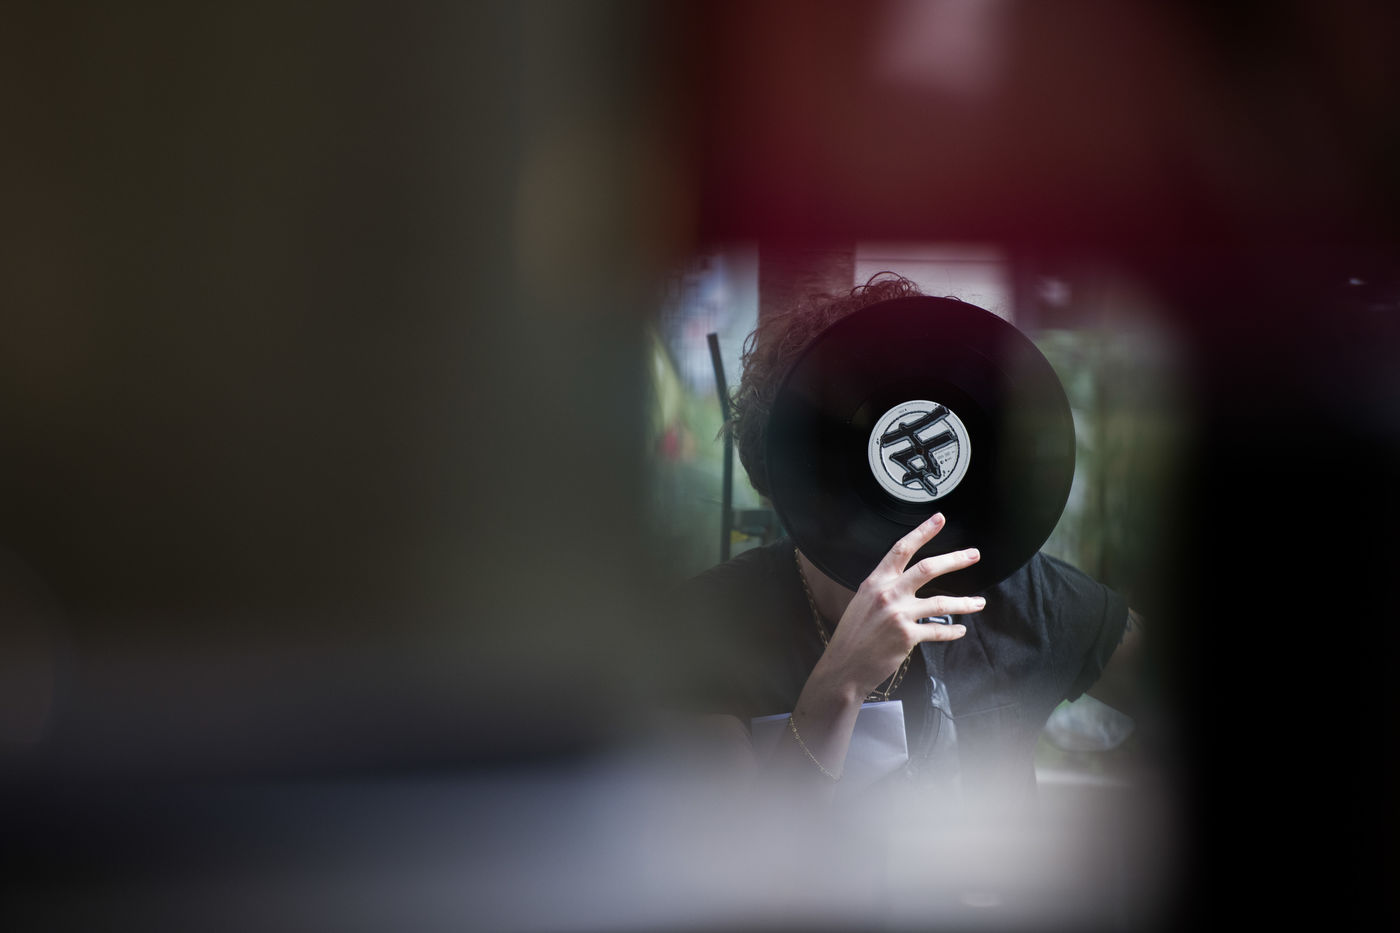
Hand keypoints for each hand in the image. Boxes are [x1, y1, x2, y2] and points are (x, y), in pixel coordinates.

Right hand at [811, 512, 982, 701]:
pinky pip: (937, 630)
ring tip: (979, 603)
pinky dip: (951, 631)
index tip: (939, 519)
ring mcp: (898, 615)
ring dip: (964, 602)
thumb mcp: (862, 602)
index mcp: (875, 582)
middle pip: (928, 568)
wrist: (844, 666)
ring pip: (941, 602)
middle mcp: (887, 594)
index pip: (901, 550)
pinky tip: (959, 630)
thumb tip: (905, 581)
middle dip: (955, 559)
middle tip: (973, 554)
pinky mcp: (907, 636)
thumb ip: (883, 589)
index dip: (922, 532)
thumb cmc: (853, 636)